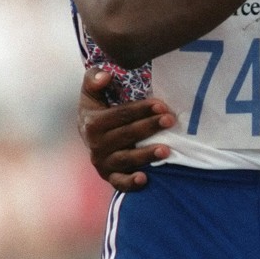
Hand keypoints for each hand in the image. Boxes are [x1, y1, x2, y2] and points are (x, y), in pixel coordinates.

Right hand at [78, 68, 174, 190]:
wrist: (88, 136)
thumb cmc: (97, 110)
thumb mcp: (91, 93)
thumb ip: (93, 79)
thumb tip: (105, 75)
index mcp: (92, 123)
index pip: (121, 115)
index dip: (141, 109)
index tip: (161, 105)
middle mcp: (96, 144)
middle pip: (127, 135)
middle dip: (150, 127)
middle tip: (170, 120)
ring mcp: (102, 162)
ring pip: (126, 159)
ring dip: (146, 155)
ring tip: (166, 150)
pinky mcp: (109, 176)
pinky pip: (119, 183)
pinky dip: (130, 183)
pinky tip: (145, 179)